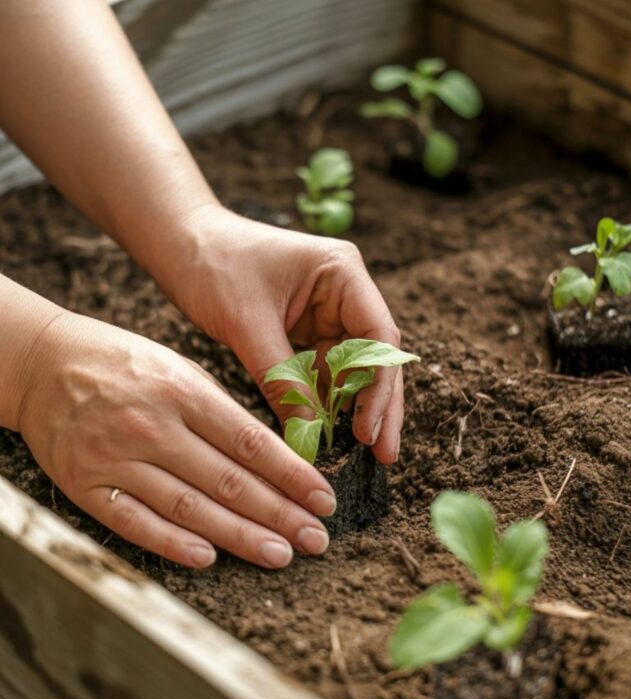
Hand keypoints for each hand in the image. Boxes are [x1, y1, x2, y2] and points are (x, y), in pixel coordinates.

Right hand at [17, 313, 334, 567]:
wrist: (41, 362)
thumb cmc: (122, 363)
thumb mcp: (178, 368)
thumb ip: (220, 411)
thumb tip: (272, 457)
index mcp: (181, 390)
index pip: (251, 442)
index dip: (293, 475)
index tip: (324, 499)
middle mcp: (151, 426)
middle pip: (227, 480)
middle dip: (279, 514)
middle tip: (316, 539)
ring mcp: (115, 458)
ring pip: (188, 507)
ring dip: (239, 536)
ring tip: (280, 554)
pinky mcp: (85, 484)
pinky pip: (135, 522)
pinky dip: (172, 543)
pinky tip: (209, 558)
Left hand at [169, 207, 403, 463]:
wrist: (178, 244)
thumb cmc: (212, 265)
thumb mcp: (246, 324)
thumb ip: (282, 380)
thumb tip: (308, 436)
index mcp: (341, 272)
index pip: (377, 336)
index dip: (378, 387)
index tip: (368, 430)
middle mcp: (344, 291)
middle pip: (374, 356)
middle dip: (378, 405)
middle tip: (384, 454)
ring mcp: (328, 310)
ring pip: (352, 369)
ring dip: (354, 408)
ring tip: (365, 453)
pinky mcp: (307, 328)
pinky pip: (325, 370)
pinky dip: (326, 400)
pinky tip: (330, 432)